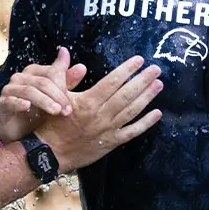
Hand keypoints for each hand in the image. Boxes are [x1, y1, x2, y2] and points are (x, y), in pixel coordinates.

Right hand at [0, 47, 87, 143]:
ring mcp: (9, 89)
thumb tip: (82, 66)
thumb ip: (68, 82)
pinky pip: (10, 100)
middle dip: (57, 96)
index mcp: (35, 72)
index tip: (72, 103)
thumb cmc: (39, 113)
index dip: (64, 86)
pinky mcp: (1, 103)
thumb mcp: (56, 98)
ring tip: (55, 111)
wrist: (21, 135)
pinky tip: (27, 106)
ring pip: (29, 90)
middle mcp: (20, 77)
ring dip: (44, 101)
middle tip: (67, 111)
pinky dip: (19, 103)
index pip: (52, 72)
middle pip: (42, 81)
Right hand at [34, 55, 163, 171]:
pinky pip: (132, 132)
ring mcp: (108, 129)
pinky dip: (146, 123)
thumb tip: (70, 56)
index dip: (127, 70)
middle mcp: (101, 115)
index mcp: (88, 101)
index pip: (112, 82)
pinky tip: (157, 113)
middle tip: (155, 69)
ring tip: (158, 84)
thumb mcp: (57, 96)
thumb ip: (67, 76)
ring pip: (132, 111)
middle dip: (143, 80)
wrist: (50, 153)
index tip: (139, 60)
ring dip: (147, 97)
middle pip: (126, 94)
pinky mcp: (111, 142)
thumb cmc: (52, 123)